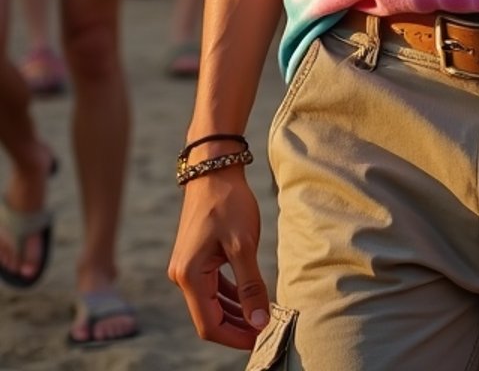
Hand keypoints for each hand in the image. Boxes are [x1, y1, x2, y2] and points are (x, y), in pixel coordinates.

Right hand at [168, 169, 270, 347]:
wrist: (213, 168)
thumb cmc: (228, 203)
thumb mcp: (244, 244)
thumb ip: (250, 286)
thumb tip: (260, 322)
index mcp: (189, 276)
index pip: (209, 324)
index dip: (236, 337)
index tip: (261, 339)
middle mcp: (182, 276)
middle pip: (209, 317)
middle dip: (238, 327)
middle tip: (267, 329)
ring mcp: (187, 267)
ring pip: (212, 303)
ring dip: (236, 313)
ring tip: (263, 317)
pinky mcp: (195, 259)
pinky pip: (213, 287)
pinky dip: (231, 296)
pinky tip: (251, 299)